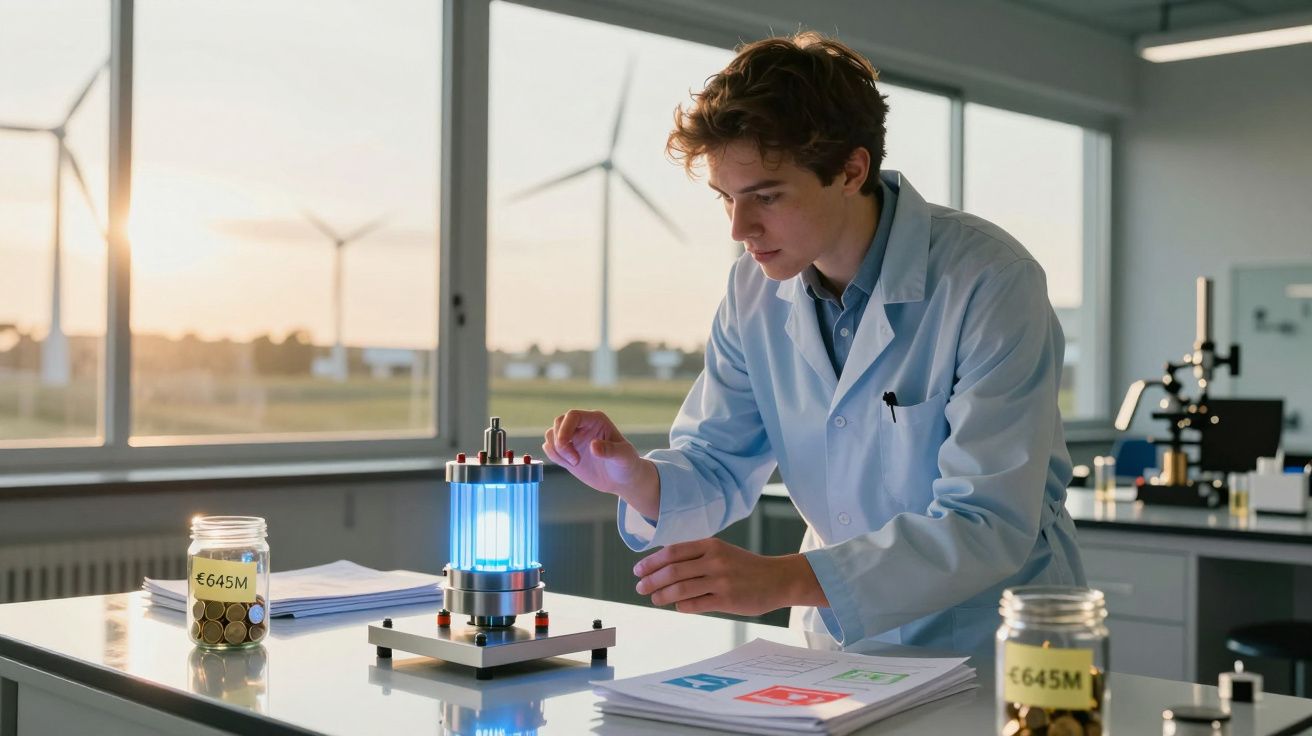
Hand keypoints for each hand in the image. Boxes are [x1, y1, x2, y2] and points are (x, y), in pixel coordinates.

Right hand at [542, 410, 659, 515]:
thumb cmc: (627, 464)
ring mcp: (573, 438)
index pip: (573, 415)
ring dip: (556, 450)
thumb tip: (593, 446)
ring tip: (575, 463)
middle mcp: (582, 425)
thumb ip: (610, 450)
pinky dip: (553, 455)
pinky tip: (570, 465)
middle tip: (575, 461)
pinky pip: (550, 447)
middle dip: (560, 442)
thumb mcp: (624, 457)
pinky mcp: (567, 451)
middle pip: (558, 423)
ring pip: (551, 434)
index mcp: (596, 420)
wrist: (622, 479)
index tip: (566, 446)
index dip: (565, 429)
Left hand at [633, 538, 827, 616]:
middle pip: (672, 571)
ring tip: (654, 599)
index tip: (638, 570)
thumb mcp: (721, 552)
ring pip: (681, 589)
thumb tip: (664, 567)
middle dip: (652, 580)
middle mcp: (714, 561)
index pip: (673, 552)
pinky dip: (682, 606)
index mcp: (710, 545)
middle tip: (640, 587)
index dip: (652, 562)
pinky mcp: (727, 600)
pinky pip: (695, 604)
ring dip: (662, 595)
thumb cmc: (745, 566)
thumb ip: (696, 556)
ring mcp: (720, 581)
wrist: (777, 579)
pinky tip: (677, 606)